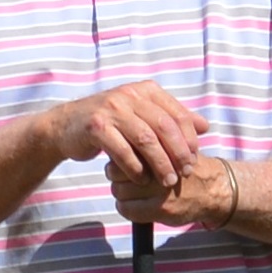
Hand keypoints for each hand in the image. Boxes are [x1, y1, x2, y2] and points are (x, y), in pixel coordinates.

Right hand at [42, 79, 211, 214]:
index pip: (177, 115)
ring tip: (168, 181)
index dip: (189, 139)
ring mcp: (112, 109)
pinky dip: (135, 168)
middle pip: (164, 127)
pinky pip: (122, 150)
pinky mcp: (96, 126)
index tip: (195, 159)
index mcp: (145, 90)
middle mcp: (130, 95)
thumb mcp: (142, 115)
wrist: (66, 125)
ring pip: (145, 139)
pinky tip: (141, 180)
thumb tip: (205, 126)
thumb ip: (171, 119)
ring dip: (160, 163)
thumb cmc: (110, 123)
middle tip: (186, 173)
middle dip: (178, 153)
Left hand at [112, 151, 240, 229]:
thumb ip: (146, 140)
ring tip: (133, 192)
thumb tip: (116, 137)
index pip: (123, 150)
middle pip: (116, 171)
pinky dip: (126, 209)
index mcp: (160, 148)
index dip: (120, 158)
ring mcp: (160, 190)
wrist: (211, 189)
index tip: (125, 162)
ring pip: (119, 191)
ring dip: (122, 193)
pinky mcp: (161, 209)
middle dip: (117, 176)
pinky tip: (136, 205)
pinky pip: (127, 210)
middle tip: (125, 179)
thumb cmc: (184, 166)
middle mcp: (159, 167)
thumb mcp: (170, 144)